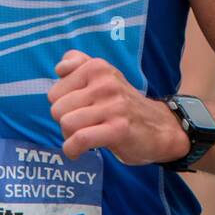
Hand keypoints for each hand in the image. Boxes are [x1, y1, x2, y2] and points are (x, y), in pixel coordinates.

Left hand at [48, 50, 188, 164]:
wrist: (160, 127)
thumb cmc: (122, 103)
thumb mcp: (103, 76)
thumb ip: (78, 63)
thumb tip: (59, 69)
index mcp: (97, 67)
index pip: (54, 91)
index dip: (62, 106)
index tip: (76, 110)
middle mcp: (105, 82)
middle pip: (57, 109)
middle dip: (64, 122)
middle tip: (82, 126)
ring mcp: (113, 105)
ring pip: (66, 123)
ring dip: (69, 137)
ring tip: (83, 136)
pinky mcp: (118, 128)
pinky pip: (80, 139)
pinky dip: (72, 149)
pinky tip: (76, 152)